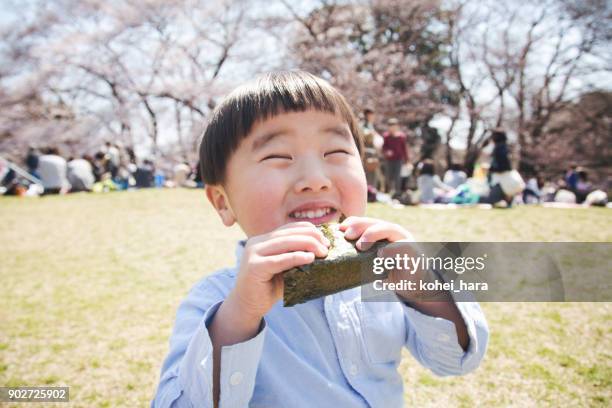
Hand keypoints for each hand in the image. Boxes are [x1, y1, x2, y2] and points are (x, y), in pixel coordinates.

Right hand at [229, 222, 329, 319]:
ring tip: (323, 252)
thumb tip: (322, 251)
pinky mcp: (254, 267)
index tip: (325, 239)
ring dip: (308, 245)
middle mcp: (256, 242)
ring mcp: (253, 253)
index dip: (309, 230)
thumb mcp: (285, 270)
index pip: (289, 228)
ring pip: (285, 243)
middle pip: (289, 233)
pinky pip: (279, 260)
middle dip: (311, 237)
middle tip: (326, 247)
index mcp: (263, 240)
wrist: (247, 306)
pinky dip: (296, 257)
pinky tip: (310, 258)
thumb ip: (296, 258)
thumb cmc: (269, 289)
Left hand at [340, 217, 467, 349]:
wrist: (416, 286)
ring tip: (361, 246)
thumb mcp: (374, 262)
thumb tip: (338, 252)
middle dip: (360, 226)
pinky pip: (403, 248)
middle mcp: (396, 233)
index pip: (368, 222)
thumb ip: (363, 254)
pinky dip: (391, 250)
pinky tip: (381, 255)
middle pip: (377, 222)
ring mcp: (407, 241)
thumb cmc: (391, 273)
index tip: (340, 229)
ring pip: (390, 229)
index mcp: (384, 233)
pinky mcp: (415, 253)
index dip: (354, 222)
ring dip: (373, 234)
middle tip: (347, 236)